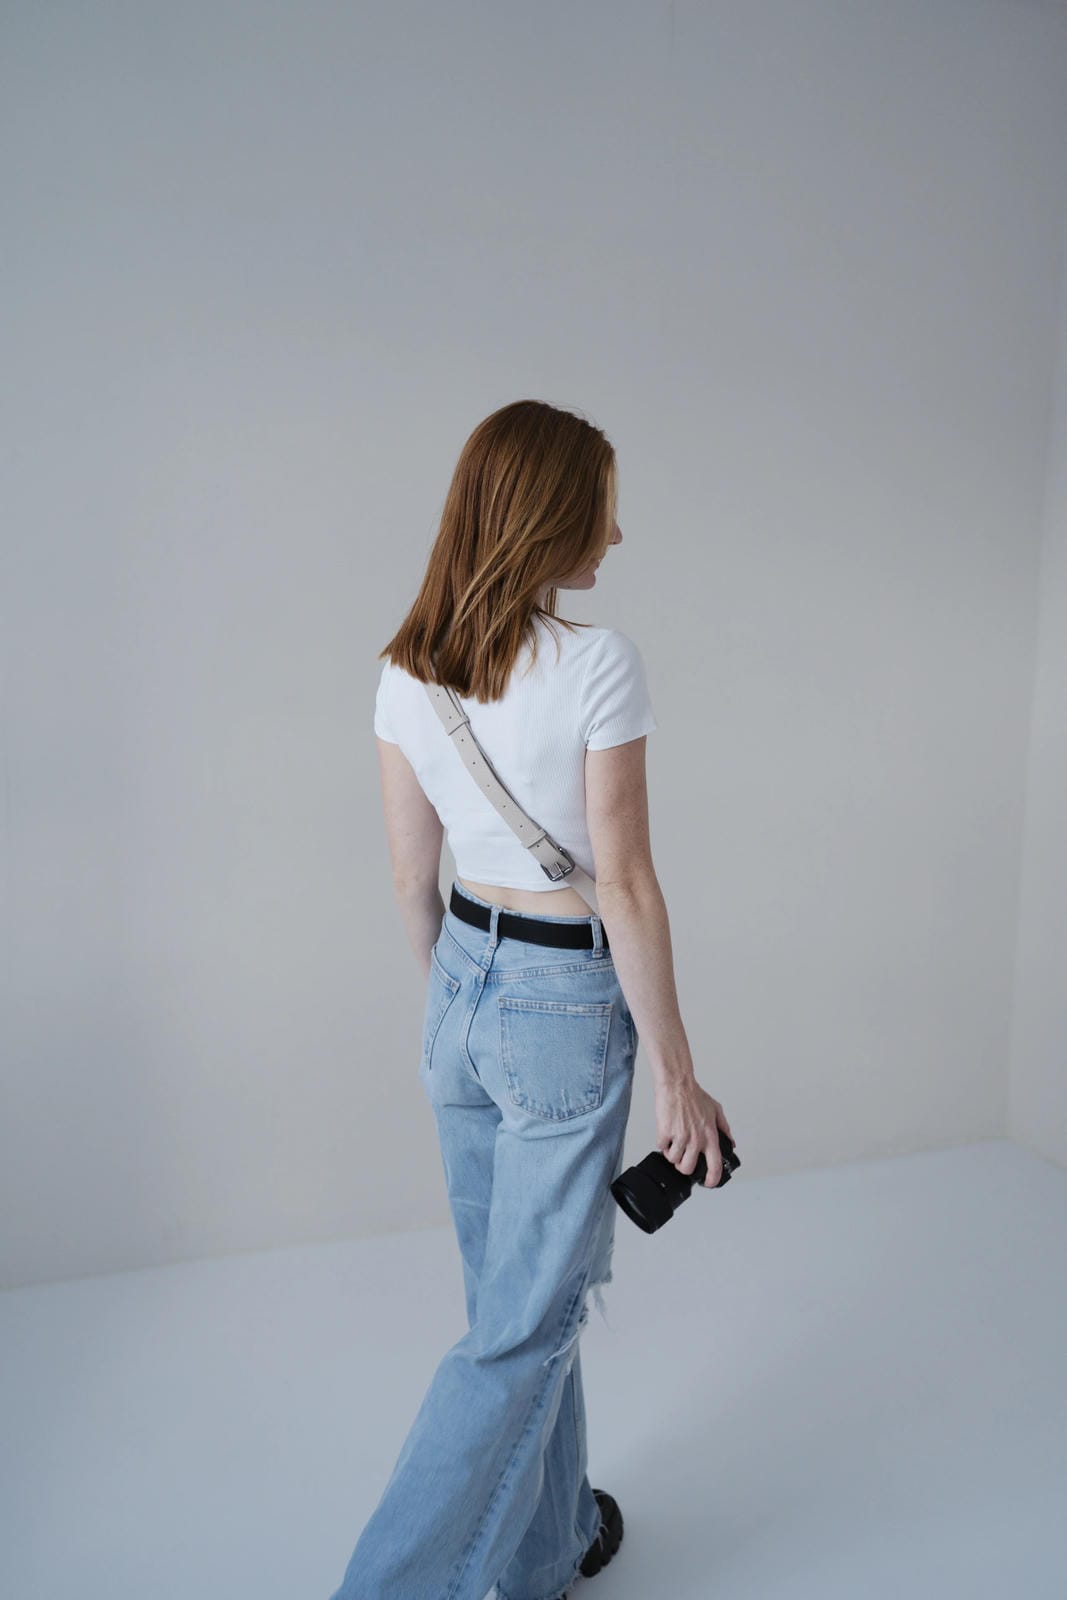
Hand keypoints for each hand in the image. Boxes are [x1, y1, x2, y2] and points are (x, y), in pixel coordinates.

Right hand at [653, 1074, 732, 1188]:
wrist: (677, 1084)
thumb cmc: (694, 1095)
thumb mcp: (715, 1110)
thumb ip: (724, 1128)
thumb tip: (731, 1142)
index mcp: (710, 1136)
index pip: (715, 1166)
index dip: (712, 1179)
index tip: (708, 1183)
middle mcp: (696, 1139)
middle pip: (687, 1168)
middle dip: (683, 1166)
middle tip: (682, 1159)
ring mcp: (680, 1137)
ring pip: (673, 1160)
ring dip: (671, 1154)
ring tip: (673, 1143)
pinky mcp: (666, 1132)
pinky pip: (661, 1147)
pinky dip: (662, 1143)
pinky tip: (666, 1134)